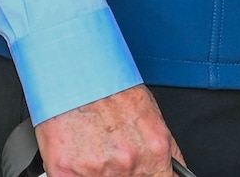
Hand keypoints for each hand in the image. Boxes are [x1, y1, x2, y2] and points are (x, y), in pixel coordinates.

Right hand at [36, 85, 180, 176]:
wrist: (76, 72)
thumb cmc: (112, 88)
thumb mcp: (152, 116)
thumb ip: (164, 152)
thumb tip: (173, 172)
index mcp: (154, 151)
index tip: (147, 174)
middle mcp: (127, 163)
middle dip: (125, 172)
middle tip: (115, 152)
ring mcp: (97, 170)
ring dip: (100, 170)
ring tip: (96, 148)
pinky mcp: (66, 172)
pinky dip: (77, 172)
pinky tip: (80, 152)